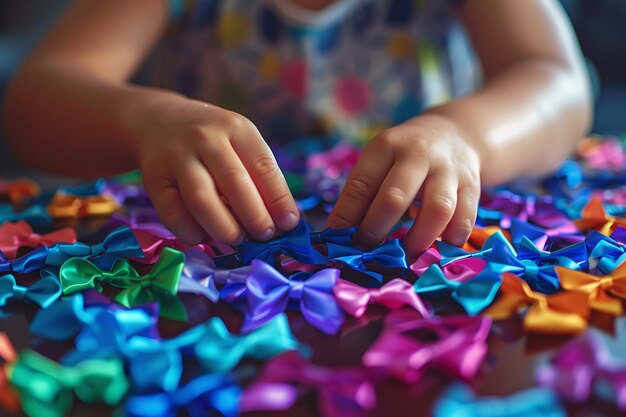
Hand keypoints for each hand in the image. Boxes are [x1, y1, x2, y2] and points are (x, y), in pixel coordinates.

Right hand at [129, 94, 299, 244]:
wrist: (157, 122)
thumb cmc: (212, 141)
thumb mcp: (240, 143)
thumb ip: (260, 177)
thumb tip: (284, 221)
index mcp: (236, 129)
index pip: (263, 166)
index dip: (279, 200)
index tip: (289, 224)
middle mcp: (205, 139)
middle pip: (234, 183)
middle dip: (255, 217)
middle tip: (264, 235)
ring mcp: (176, 157)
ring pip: (202, 200)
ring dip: (224, 228)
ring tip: (237, 239)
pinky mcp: (154, 179)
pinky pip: (173, 214)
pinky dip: (192, 233)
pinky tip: (205, 237)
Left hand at [326, 114, 481, 260]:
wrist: (455, 134)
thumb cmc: (404, 158)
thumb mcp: (380, 163)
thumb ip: (363, 196)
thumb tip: (338, 236)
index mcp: (386, 146)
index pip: (360, 186)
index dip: (345, 217)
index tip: (335, 241)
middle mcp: (418, 154)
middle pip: (395, 199)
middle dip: (376, 231)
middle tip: (366, 252)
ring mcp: (448, 169)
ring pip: (437, 210)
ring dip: (418, 241)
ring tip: (404, 258)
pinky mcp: (472, 185)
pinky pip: (465, 218)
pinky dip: (451, 240)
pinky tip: (438, 251)